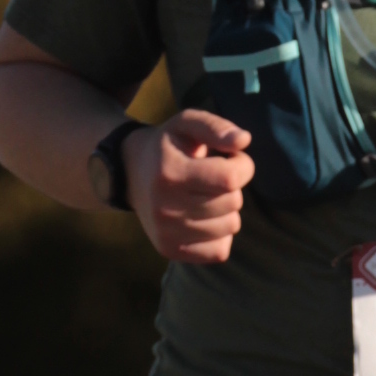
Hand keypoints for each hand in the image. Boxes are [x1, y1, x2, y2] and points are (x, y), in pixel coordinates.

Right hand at [128, 109, 253, 263]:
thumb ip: (216, 127)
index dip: (242, 165)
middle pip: (233, 203)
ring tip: (207, 196)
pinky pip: (219, 251)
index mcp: (170, 173)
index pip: (230, 178)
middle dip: (233, 187)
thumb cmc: (169, 147)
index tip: (232, 159)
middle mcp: (164, 207)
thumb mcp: (187, 124)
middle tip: (215, 177)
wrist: (132, 174)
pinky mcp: (170, 251)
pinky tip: (205, 217)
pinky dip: (220, 235)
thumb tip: (244, 140)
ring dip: (227, 210)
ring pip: (231, 227)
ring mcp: (166, 233)